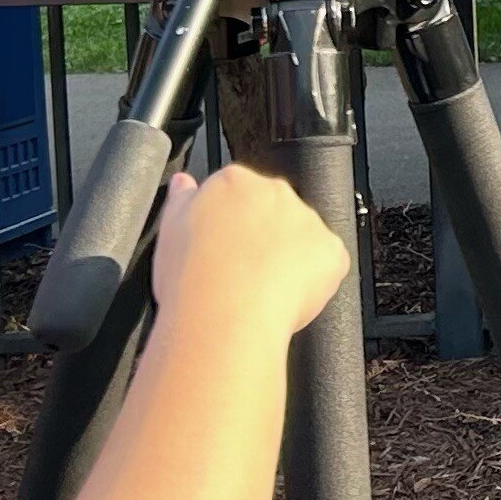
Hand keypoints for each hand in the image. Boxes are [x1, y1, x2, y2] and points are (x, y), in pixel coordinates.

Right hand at [150, 164, 350, 335]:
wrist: (224, 316)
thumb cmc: (192, 279)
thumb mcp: (169, 230)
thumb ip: (181, 199)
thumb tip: (185, 183)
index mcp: (234, 182)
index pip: (237, 192)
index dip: (228, 223)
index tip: (222, 244)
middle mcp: (275, 193)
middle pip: (273, 210)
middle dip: (262, 236)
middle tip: (240, 270)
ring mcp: (308, 221)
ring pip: (301, 236)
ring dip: (288, 256)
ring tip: (260, 289)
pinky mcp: (332, 252)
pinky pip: (327, 263)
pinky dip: (313, 280)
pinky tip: (285, 296)